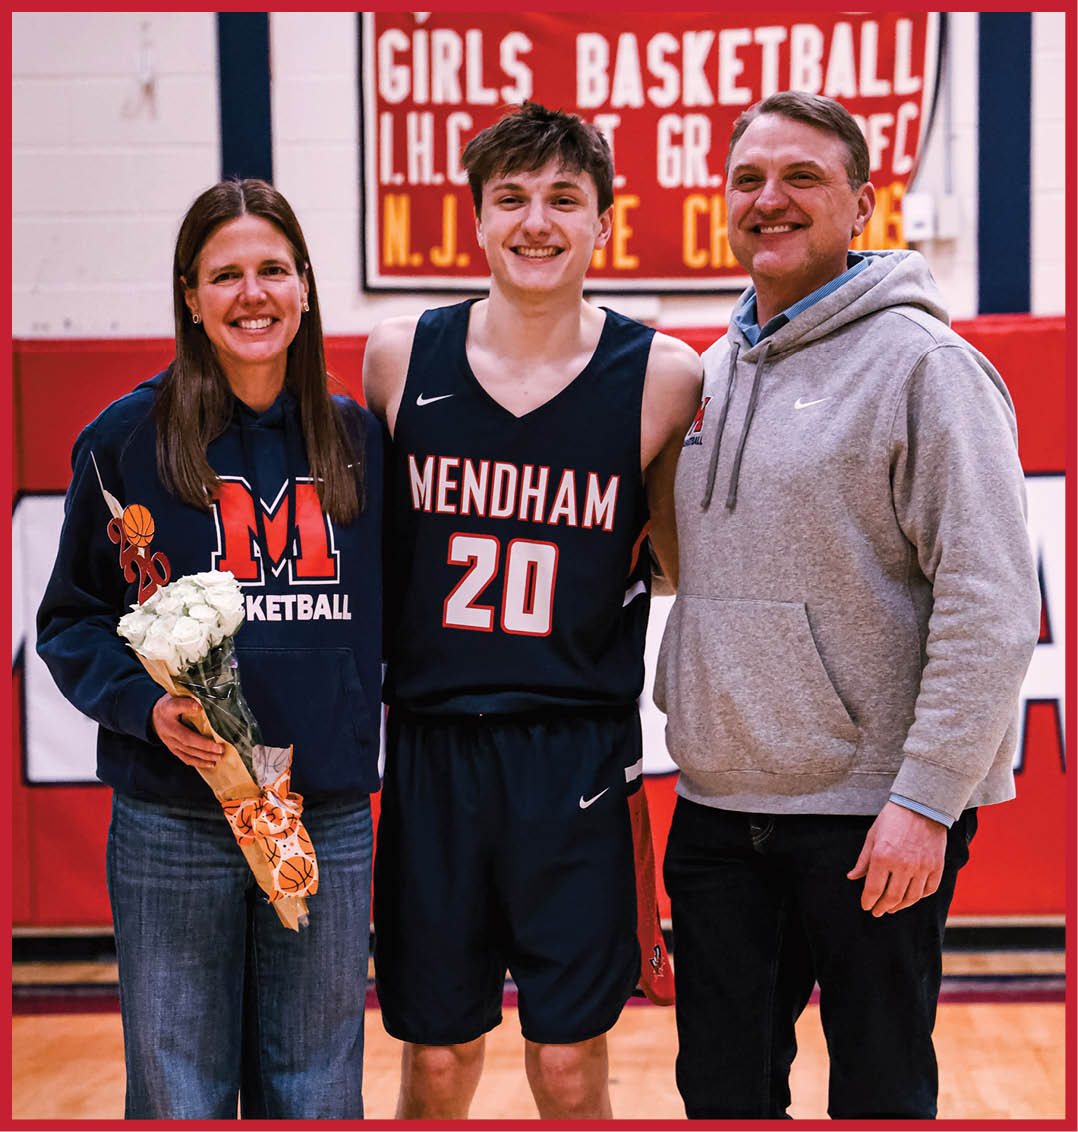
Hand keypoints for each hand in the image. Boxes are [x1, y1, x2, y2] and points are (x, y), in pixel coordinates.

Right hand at [151, 694, 223, 768]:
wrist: (154, 716)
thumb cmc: (169, 705)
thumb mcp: (175, 698)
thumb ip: (186, 701)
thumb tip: (200, 706)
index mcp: (167, 712)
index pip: (177, 709)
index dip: (188, 709)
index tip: (200, 708)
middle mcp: (168, 730)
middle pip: (187, 740)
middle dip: (205, 746)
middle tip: (220, 749)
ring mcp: (170, 742)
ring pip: (187, 752)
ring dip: (204, 757)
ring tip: (218, 757)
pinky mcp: (173, 749)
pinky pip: (185, 758)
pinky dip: (198, 762)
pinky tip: (209, 763)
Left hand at [846, 801, 946, 916]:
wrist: (921, 806)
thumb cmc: (892, 819)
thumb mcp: (872, 837)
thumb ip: (863, 860)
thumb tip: (852, 877)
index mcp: (882, 857)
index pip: (874, 889)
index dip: (868, 901)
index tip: (866, 906)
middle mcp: (903, 865)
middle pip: (892, 898)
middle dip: (883, 908)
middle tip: (878, 912)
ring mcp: (922, 867)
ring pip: (911, 898)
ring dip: (900, 906)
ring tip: (892, 908)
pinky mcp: (937, 867)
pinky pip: (928, 890)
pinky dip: (919, 897)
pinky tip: (911, 898)